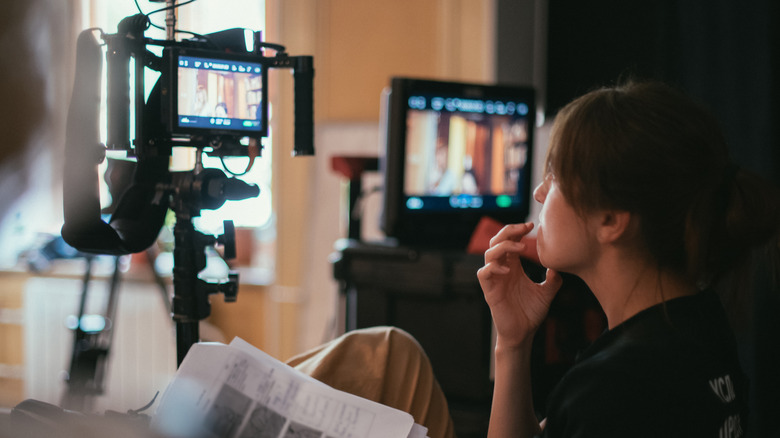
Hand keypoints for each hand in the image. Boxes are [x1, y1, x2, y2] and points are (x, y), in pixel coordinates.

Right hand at [477, 222, 562, 348]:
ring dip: (503, 246)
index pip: (510, 240)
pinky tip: (507, 270)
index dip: (517, 230)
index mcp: (513, 266)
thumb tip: (558, 268)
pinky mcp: (489, 291)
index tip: (532, 225)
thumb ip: (552, 280)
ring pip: (489, 253)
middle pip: (497, 241)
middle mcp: (502, 269)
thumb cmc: (531, 313)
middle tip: (525, 228)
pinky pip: (484, 273)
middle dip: (509, 231)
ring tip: (520, 247)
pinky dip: (493, 268)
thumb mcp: (546, 293)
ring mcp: (494, 279)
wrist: (523, 334)